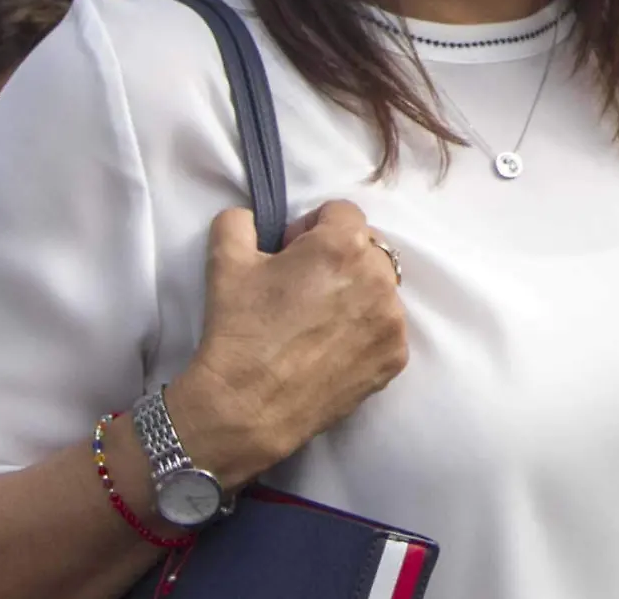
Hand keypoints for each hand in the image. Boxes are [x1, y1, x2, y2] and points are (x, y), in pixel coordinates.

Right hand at [166, 201, 407, 485]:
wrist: (247, 406)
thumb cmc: (238, 329)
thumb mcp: (225, 259)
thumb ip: (241, 220)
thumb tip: (255, 220)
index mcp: (342, 246)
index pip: (341, 212)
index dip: (310, 228)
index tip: (289, 254)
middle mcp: (378, 279)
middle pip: (366, 248)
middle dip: (338, 258)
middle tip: (301, 287)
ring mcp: (392, 322)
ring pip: (379, 288)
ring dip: (354, 292)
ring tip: (316, 320)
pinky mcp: (394, 358)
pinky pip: (384, 327)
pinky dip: (363, 329)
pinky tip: (329, 346)